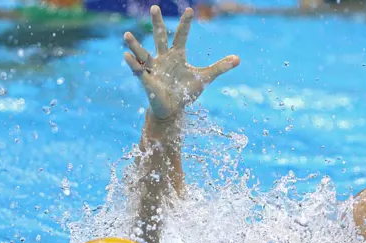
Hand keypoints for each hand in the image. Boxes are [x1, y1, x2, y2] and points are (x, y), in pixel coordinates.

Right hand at [123, 6, 239, 119]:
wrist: (173, 110)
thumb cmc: (185, 92)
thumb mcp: (204, 78)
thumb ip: (219, 67)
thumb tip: (238, 59)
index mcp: (177, 55)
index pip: (181, 36)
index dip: (185, 24)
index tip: (190, 10)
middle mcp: (163, 58)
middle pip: (159, 37)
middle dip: (157, 23)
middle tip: (155, 7)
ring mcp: (153, 69)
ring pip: (142, 53)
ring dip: (134, 45)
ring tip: (127, 34)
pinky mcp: (147, 81)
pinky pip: (137, 71)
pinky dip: (132, 64)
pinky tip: (126, 56)